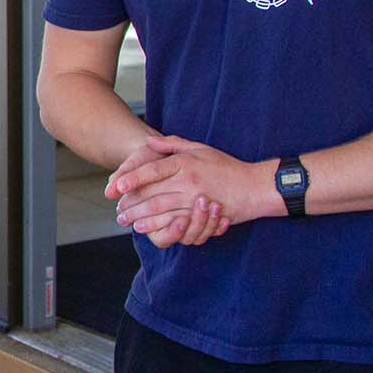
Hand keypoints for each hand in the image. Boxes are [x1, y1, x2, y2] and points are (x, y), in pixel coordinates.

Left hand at [113, 135, 269, 239]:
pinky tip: (146, 229)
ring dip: (140, 217)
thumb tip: (149, 143)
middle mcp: (188, 179)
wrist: (256, 186)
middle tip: (117, 210)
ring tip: (126, 221)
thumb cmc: (227, 166)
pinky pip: (175, 222)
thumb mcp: (200, 149)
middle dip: (131, 203)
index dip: (132, 179)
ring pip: (161, 209)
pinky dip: (158, 226)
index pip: (152, 170)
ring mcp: (195, 198)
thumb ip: (173, 146)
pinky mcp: (202, 214)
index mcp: (185, 162)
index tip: (116, 187)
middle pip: (152, 193)